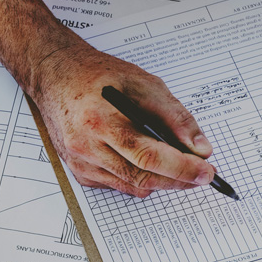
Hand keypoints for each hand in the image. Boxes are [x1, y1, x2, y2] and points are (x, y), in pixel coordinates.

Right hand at [30, 39, 214, 196]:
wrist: (55, 76)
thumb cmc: (96, 75)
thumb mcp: (142, 83)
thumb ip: (174, 116)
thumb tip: (199, 148)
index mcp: (100, 121)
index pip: (149, 156)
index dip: (181, 168)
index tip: (206, 171)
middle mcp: (86, 147)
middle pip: (142, 178)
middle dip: (178, 180)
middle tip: (202, 175)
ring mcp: (81, 164)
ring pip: (132, 187)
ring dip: (161, 181)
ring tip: (181, 169)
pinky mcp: (80, 172)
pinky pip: (119, 186)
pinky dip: (139, 179)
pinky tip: (147, 164)